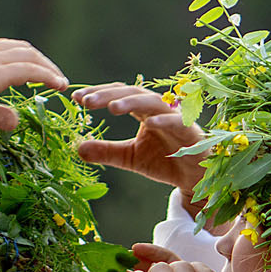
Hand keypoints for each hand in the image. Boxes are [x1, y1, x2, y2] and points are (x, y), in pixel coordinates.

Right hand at [0, 39, 66, 183]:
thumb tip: (16, 121)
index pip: (5, 49)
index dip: (26, 59)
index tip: (40, 74)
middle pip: (21, 48)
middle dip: (42, 61)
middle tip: (56, 77)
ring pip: (28, 55)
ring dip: (48, 68)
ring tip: (61, 82)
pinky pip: (28, 69)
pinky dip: (46, 75)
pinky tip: (57, 85)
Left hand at [73, 83, 208, 212]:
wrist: (194, 179)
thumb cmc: (164, 161)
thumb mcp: (129, 158)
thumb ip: (106, 151)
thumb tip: (78, 148)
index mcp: (142, 111)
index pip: (118, 95)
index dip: (98, 94)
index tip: (76, 98)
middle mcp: (157, 109)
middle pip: (132, 93)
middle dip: (109, 95)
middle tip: (87, 101)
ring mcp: (174, 118)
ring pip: (153, 102)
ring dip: (133, 102)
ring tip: (112, 107)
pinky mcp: (190, 131)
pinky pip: (176, 122)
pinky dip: (164, 120)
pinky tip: (150, 124)